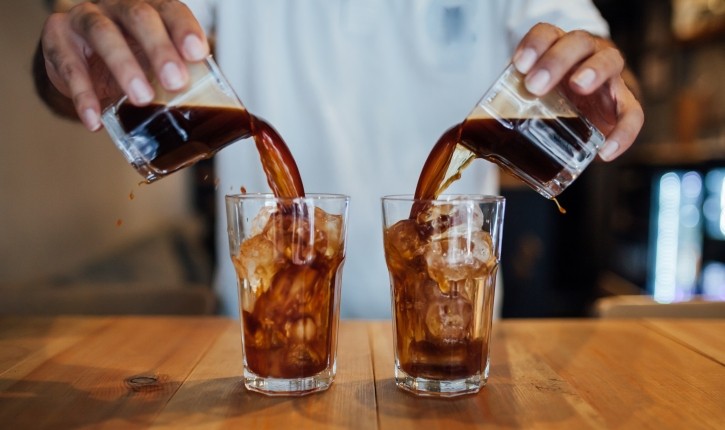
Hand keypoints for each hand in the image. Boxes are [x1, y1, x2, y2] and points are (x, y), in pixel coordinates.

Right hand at [39, 0, 209, 130]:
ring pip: (104, 33)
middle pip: (139, 16)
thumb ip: (177, 75)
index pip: (170, 10)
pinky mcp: (58, 38)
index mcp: (149, 10)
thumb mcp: (153, 64)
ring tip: (141, 98)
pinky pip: (70, 65)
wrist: (78, 60)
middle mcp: (117, 7)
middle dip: (160, 49)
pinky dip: (83, 95)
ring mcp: (86, 18)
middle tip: (175, 81)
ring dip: (125, 67)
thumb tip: (210, 112)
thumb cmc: (126, 58)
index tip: (198, 53)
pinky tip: (95, 119)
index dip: (184, 30)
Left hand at [512, 23, 643, 160]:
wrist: (584, 105)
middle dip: (556, 59)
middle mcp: (586, 56)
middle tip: (536, 84)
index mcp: (558, 49)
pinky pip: (632, 113)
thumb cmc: (549, 98)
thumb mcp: (527, 97)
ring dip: (593, 70)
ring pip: (609, 61)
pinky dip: (623, 131)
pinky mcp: (623, 104)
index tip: (519, 64)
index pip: (548, 34)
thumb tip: (469, 137)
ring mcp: (608, 77)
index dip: (535, 44)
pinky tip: (606, 151)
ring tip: (577, 85)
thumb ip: (505, 109)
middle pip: (578, 43)